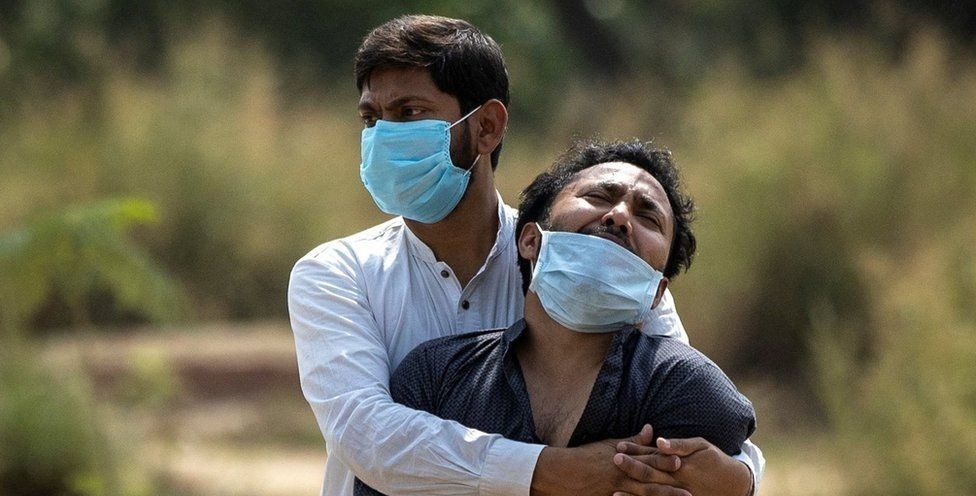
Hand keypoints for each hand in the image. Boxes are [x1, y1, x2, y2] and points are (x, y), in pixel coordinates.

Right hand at [531, 425, 689, 495]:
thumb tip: (652, 429)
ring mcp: (614, 490)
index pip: (647, 459)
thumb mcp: (609, 444)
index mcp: (623, 458)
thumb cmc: (586, 456)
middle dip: (669, 486)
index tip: (682, 461)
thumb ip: (633, 440)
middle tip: (689, 489)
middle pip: (648, 480)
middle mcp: (621, 474)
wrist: (561, 472)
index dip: (664, 461)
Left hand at [614, 436, 751, 495]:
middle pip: (651, 475)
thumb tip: (660, 442)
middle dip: (631, 469)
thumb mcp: (701, 446)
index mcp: (682, 464)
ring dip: (634, 495)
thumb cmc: (715, 460)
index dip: (636, 451)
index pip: (654, 456)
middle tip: (613, 461)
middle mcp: (679, 481)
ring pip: (653, 495)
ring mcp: (680, 495)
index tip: (619, 446)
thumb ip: (680, 445)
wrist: (734, 484)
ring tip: (614, 493)